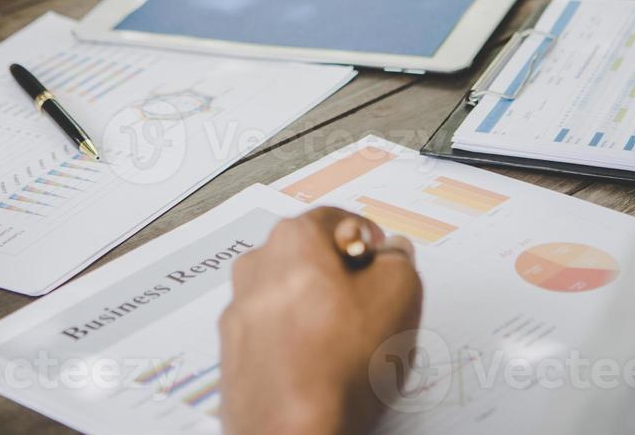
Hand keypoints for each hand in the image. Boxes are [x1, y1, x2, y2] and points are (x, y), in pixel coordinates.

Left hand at [219, 208, 422, 434]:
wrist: (292, 432)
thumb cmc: (337, 366)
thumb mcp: (400, 295)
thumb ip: (399, 260)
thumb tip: (392, 253)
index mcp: (292, 240)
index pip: (341, 220)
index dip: (372, 243)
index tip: (385, 265)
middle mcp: (256, 267)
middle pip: (312, 258)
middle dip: (344, 278)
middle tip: (372, 309)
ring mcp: (239, 311)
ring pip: (291, 296)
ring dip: (318, 311)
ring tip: (347, 347)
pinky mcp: (234, 351)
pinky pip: (274, 332)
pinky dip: (296, 341)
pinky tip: (320, 366)